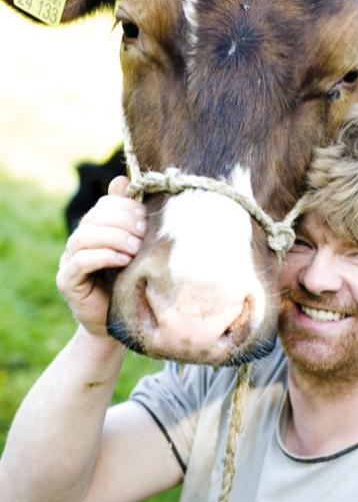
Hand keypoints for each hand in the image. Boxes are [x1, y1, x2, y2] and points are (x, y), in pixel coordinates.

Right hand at [56, 176, 146, 337]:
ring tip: (135, 249)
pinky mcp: (67, 281)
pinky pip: (81, 261)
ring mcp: (69, 260)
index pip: (105, 205)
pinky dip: (104, 256)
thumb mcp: (136, 248)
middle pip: (95, 217)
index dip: (126, 207)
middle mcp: (78, 241)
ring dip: (114, 238)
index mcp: (95, 229)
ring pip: (85, 236)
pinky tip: (123, 261)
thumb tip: (121, 179)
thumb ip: (131, 218)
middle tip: (143, 234)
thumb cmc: (131, 283)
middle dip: (123, 222)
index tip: (147, 218)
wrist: (121, 323)